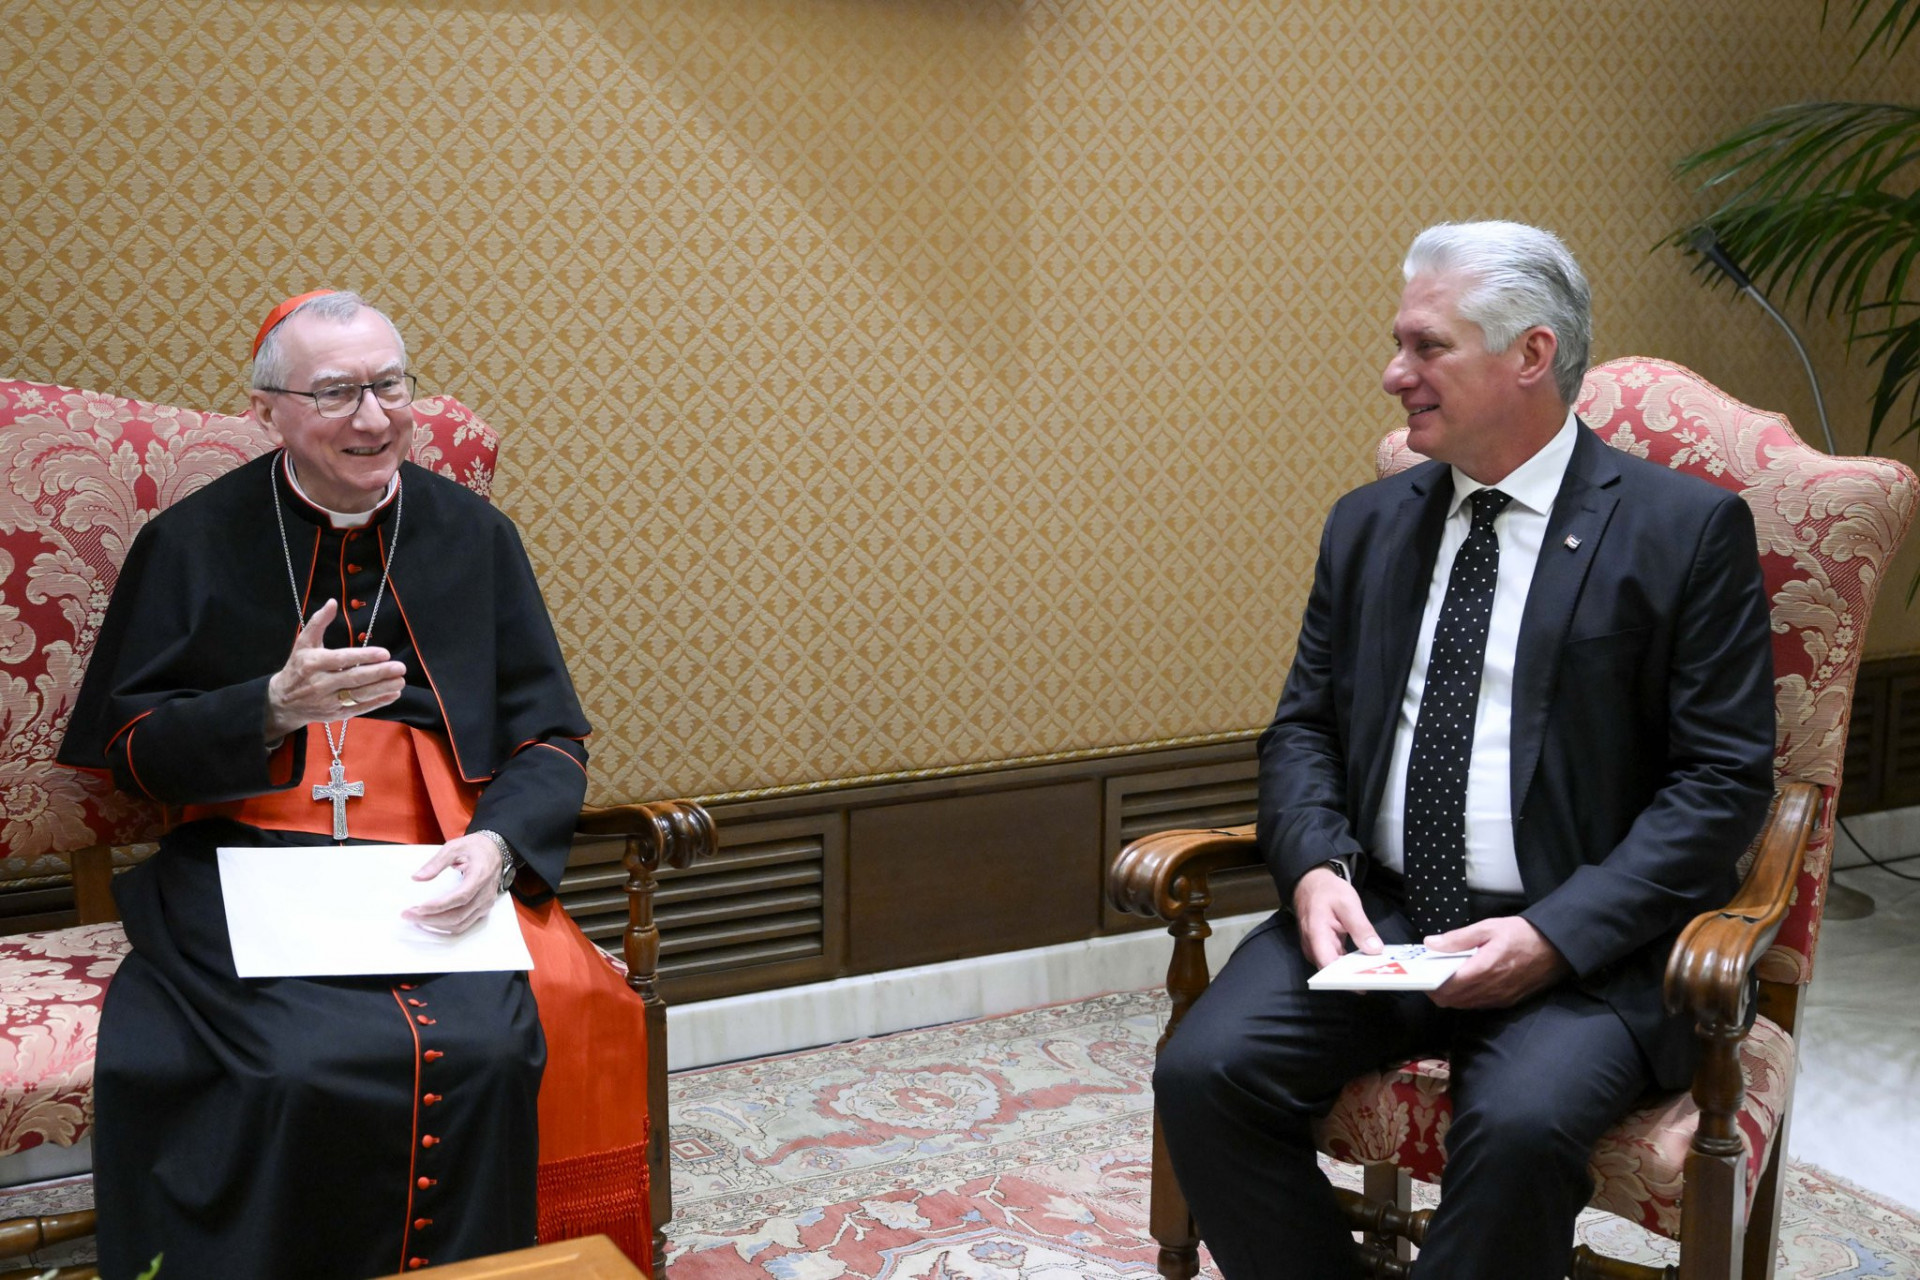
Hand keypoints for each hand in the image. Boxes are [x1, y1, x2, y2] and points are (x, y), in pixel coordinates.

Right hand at [264, 599, 407, 740]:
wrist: (282, 701)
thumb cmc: (298, 667)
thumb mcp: (304, 643)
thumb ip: (319, 622)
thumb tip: (333, 602)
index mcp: (314, 663)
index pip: (342, 659)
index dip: (364, 656)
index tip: (385, 653)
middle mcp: (320, 683)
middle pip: (354, 678)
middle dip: (379, 673)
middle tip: (400, 667)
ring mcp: (328, 701)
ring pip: (359, 695)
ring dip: (382, 689)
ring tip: (401, 681)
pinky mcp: (335, 714)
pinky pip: (359, 708)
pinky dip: (377, 703)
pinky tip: (393, 694)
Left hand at [402, 834, 504, 934]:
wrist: (495, 851)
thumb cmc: (475, 848)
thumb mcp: (454, 847)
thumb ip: (436, 863)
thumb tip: (417, 877)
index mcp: (480, 876)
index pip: (461, 897)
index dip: (439, 905)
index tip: (419, 907)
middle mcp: (485, 893)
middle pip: (458, 915)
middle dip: (430, 918)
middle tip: (408, 914)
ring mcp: (486, 904)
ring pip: (460, 924)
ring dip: (436, 925)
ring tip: (416, 919)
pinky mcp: (483, 909)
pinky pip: (464, 925)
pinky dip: (446, 927)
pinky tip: (431, 921)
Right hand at [1293, 866, 1383, 970]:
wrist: (1310, 882)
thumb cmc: (1327, 891)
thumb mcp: (1348, 903)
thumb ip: (1361, 927)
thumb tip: (1375, 950)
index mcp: (1316, 934)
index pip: (1328, 965)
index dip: (1345, 978)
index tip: (1365, 984)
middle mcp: (1312, 947)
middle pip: (1331, 970)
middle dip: (1353, 977)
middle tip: (1377, 979)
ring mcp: (1315, 949)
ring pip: (1333, 967)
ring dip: (1352, 971)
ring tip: (1375, 973)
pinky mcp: (1321, 948)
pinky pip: (1334, 960)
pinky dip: (1349, 963)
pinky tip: (1365, 963)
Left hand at [1426, 916, 1569, 1008]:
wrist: (1557, 948)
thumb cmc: (1523, 934)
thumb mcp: (1488, 927)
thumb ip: (1457, 939)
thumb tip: (1431, 944)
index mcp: (1483, 970)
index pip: (1446, 988)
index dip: (1430, 984)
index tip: (1423, 973)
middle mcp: (1490, 990)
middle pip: (1452, 1001)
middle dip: (1437, 991)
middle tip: (1433, 974)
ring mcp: (1499, 998)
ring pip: (1464, 1005)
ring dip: (1452, 995)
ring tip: (1448, 976)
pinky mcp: (1508, 1001)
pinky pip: (1479, 1005)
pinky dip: (1467, 998)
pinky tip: (1467, 982)